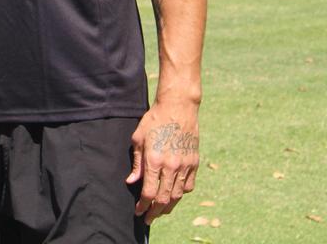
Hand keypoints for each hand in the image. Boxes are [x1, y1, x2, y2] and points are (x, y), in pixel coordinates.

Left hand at [126, 100, 199, 223]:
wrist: (178, 107)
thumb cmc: (154, 120)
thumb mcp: (138, 138)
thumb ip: (136, 163)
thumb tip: (132, 181)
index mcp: (154, 160)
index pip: (148, 192)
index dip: (143, 206)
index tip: (138, 211)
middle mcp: (171, 166)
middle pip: (164, 198)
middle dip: (154, 212)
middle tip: (148, 218)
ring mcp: (185, 165)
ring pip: (178, 195)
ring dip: (168, 206)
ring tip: (160, 211)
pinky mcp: (194, 162)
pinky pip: (189, 186)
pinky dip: (181, 194)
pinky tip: (175, 195)